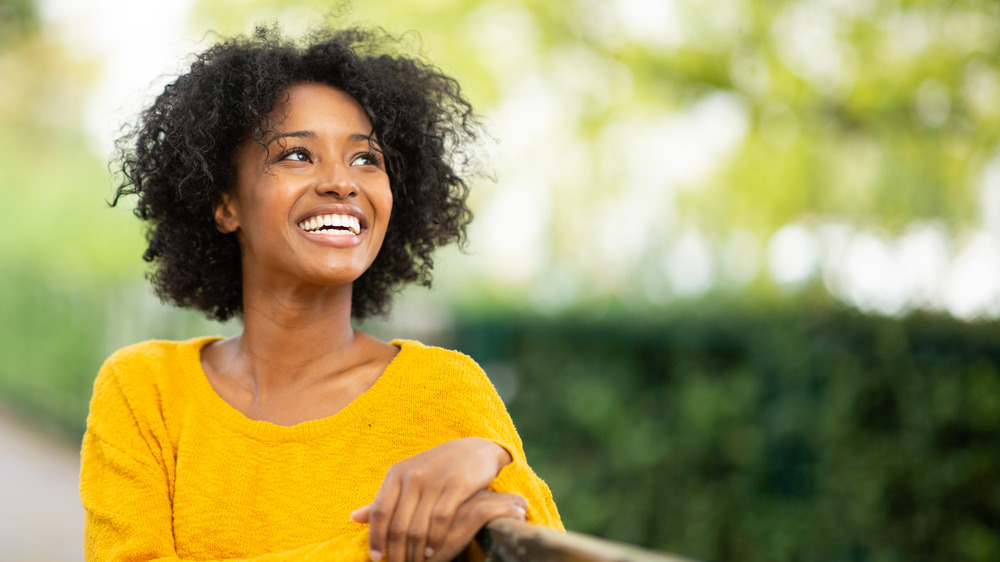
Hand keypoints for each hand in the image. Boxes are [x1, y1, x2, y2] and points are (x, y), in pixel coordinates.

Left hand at [350, 437, 511, 561]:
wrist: (475, 449)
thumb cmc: (437, 469)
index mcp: (397, 474)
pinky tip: (433, 552)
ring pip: (418, 526)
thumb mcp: (408, 479)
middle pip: (397, 524)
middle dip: (395, 552)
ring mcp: (435, 480)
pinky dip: (435, 539)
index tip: (376, 558)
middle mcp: (413, 476)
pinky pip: (441, 519)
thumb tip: (353, 517)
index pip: (379, 511)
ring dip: (414, 551)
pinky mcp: (457, 484)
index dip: (375, 537)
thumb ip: (385, 500)